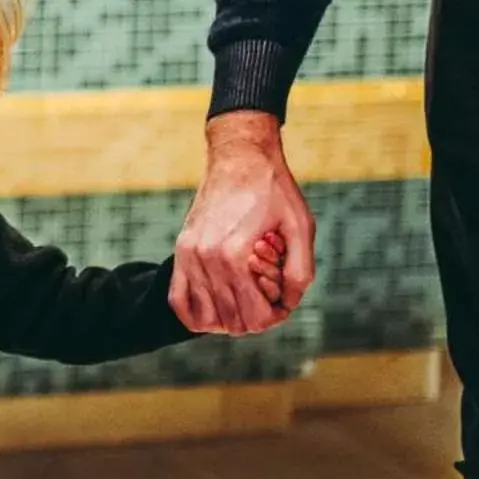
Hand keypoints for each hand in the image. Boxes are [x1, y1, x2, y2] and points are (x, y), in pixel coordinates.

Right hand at [171, 112, 314, 333]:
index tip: (284, 302)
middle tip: (270, 300)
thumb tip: (288, 302)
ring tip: (247, 301)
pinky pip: (177, 298)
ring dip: (229, 318)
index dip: (275, 317)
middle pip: (231, 320)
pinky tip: (214, 312)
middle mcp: (205, 258)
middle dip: (255, 318)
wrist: (239, 158)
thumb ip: (299, 272)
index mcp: (233, 255)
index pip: (254, 316)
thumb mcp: (301, 228)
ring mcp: (188, 253)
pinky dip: (195, 314)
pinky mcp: (181, 248)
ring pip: (204, 315)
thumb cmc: (274, 191)